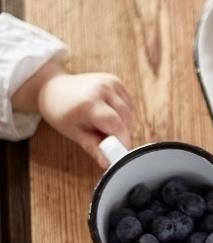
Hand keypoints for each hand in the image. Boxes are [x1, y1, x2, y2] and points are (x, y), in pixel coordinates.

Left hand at [13, 61, 133, 167]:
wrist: (54, 88)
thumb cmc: (60, 112)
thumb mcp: (73, 133)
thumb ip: (93, 147)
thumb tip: (108, 163)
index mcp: (88, 102)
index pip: (114, 123)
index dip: (122, 140)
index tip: (122, 154)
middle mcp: (102, 88)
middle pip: (124, 117)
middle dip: (121, 133)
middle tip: (110, 144)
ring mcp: (110, 82)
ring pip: (128, 110)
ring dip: (123, 123)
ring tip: (104, 127)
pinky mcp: (115, 80)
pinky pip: (127, 102)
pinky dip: (123, 113)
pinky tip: (109, 115)